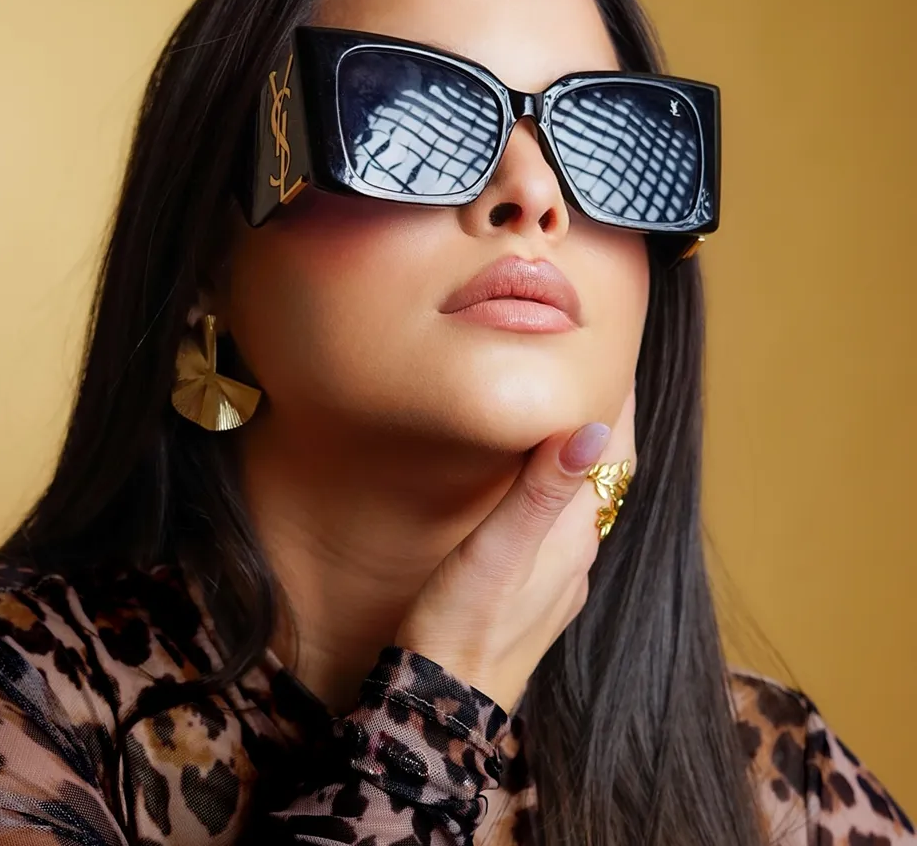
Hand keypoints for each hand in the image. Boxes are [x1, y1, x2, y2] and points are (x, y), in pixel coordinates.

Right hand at [394, 387, 636, 712]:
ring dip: (587, 455)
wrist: (443, 710)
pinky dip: (564, 489)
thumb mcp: (495, 553)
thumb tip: (592, 431)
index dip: (620, 402)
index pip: (614, 454)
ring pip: (587, 500)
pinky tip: (542, 488)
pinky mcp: (538, 593)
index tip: (619, 355)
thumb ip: (540, 492)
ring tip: (573, 415)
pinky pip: (566, 525)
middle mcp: (579, 554)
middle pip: (607, 473)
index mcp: (575, 537)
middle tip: (598, 371)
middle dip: (607, 421)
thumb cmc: (461, 628)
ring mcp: (561, 577)